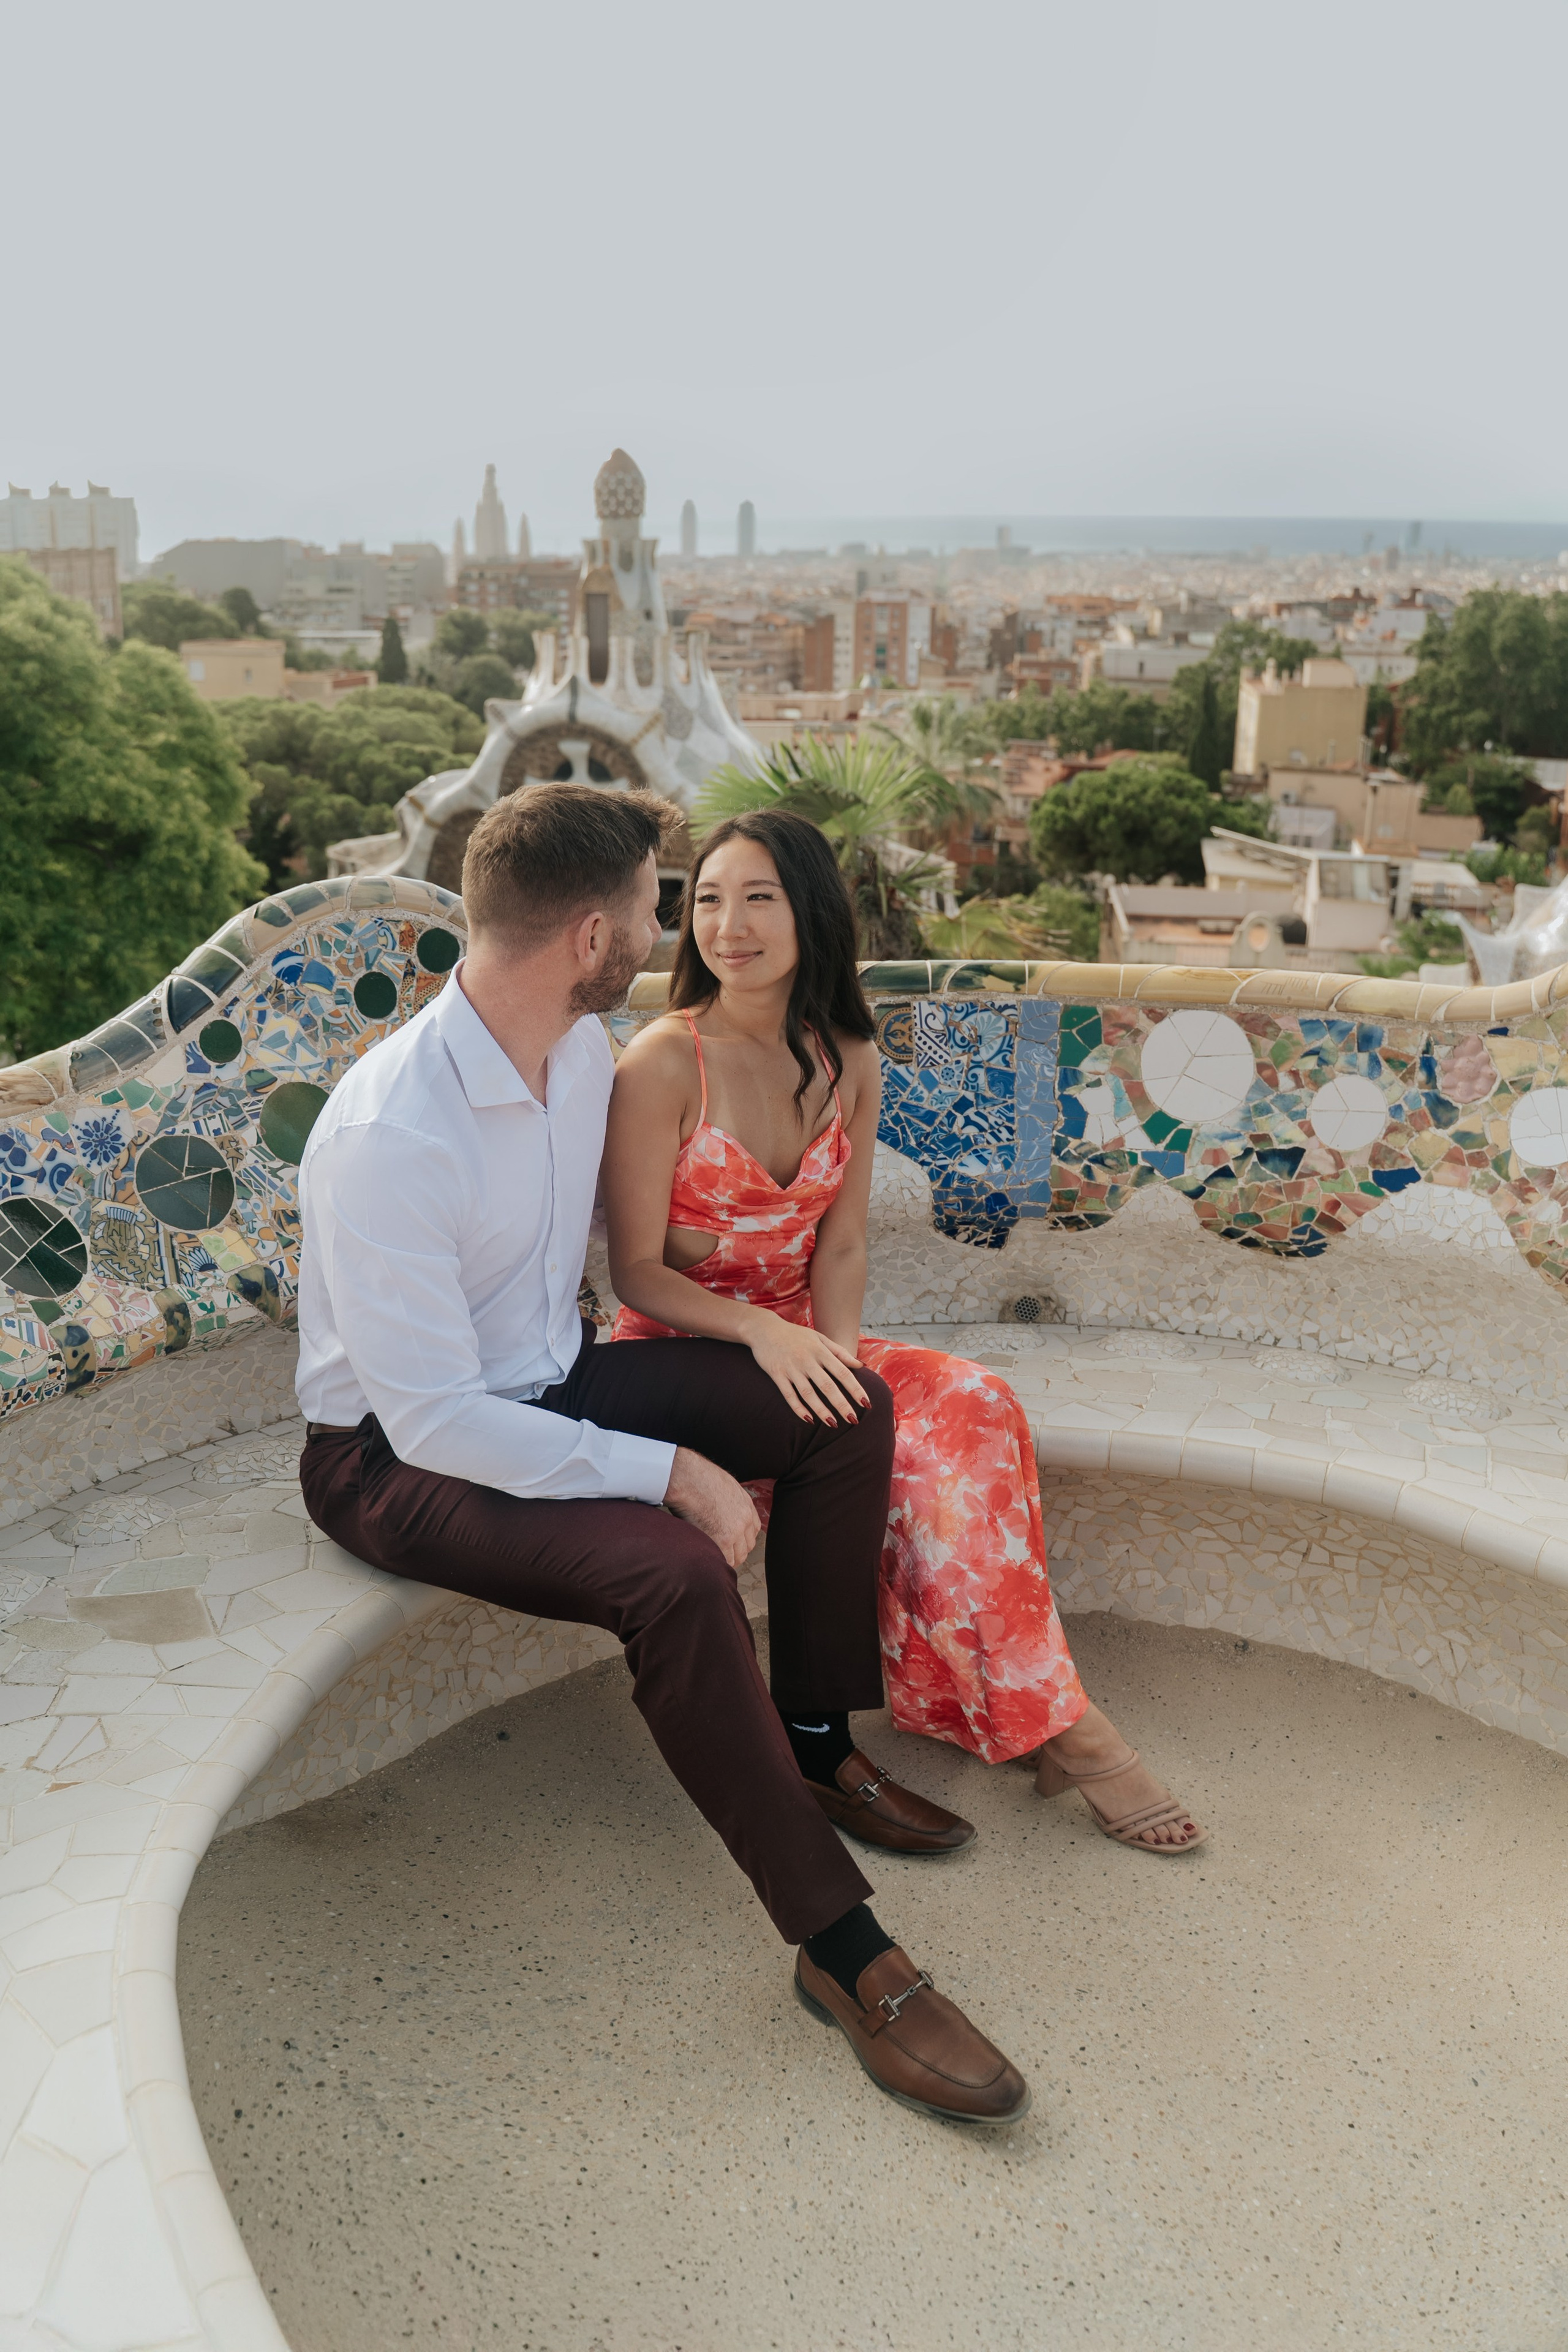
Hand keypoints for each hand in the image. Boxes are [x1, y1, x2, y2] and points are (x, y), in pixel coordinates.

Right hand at [664, 1447, 760, 1567]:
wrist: (689, 1479)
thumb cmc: (698, 1477)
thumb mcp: (724, 1485)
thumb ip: (729, 1500)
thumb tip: (721, 1508)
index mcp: (746, 1505)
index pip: (753, 1531)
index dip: (742, 1539)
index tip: (731, 1542)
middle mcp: (745, 1519)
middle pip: (747, 1547)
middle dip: (735, 1552)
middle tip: (720, 1553)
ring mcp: (735, 1531)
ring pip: (737, 1556)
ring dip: (726, 1559)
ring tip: (712, 1557)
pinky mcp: (722, 1540)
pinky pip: (725, 1560)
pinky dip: (717, 1562)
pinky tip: (707, 1558)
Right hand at [742, 1311, 868, 1425]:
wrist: (764, 1329)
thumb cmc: (795, 1334)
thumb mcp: (819, 1338)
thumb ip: (840, 1352)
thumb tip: (861, 1365)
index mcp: (820, 1351)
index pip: (842, 1372)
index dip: (855, 1389)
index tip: (866, 1403)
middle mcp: (807, 1360)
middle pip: (827, 1386)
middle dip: (841, 1404)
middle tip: (853, 1420)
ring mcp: (791, 1368)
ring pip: (808, 1393)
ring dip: (821, 1410)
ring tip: (833, 1424)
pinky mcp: (777, 1375)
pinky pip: (789, 1395)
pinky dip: (798, 1408)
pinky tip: (808, 1419)